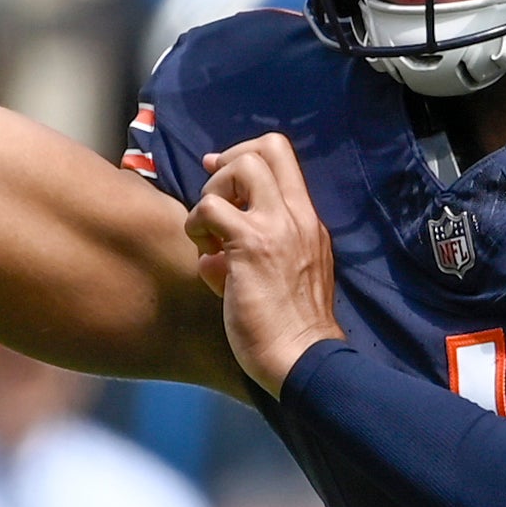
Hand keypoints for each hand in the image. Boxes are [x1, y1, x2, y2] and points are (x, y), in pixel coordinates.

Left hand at [186, 133, 344, 396]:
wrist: (301, 357)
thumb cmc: (292, 326)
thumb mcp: (291, 275)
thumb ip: (261, 252)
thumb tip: (212, 255)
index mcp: (308, 220)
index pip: (283, 156)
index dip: (245, 155)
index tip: (221, 176)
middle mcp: (297, 216)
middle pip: (264, 149)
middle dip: (228, 166)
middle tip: (214, 201)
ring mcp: (275, 227)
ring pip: (237, 169)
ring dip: (211, 197)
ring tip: (208, 236)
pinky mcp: (249, 246)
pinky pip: (209, 209)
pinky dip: (196, 226)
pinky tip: (204, 258)